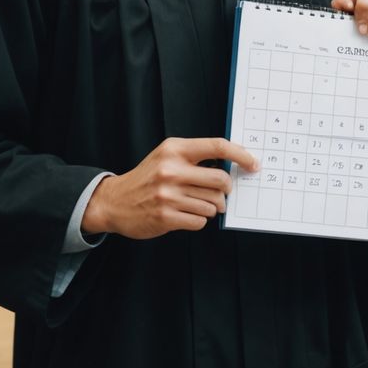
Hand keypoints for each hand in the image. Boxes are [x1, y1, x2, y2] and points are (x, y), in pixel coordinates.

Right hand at [81, 137, 259, 239]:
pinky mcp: (166, 216)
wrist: (114, 201)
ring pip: (212, 204)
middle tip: (222, 193)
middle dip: (226, 190)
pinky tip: (186, 214)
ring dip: (211, 207)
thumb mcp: (166, 156)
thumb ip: (195, 158)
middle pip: (221, 180)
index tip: (253, 164)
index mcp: (174, 149)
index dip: (241, 155)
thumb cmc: (147, 178)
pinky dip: (199, 220)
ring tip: (196, 204)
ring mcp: (168, 194)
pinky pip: (200, 221)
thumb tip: (231, 167)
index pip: (217, 146)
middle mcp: (172, 169)